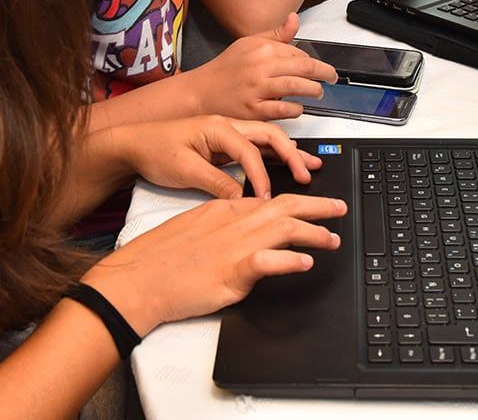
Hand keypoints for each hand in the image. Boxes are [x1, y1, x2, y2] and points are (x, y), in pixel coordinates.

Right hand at [82, 193, 346, 335]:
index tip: (314, 203)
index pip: (268, 199)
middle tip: (340, 208)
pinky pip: (269, 261)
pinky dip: (290, 260)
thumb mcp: (192, 228)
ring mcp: (233, 245)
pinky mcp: (231, 271)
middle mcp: (233, 221)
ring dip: (314, 231)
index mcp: (223, 209)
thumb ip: (220, 227)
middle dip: (317, 205)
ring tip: (333, 238)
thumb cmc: (158, 258)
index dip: (296, 200)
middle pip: (284, 206)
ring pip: (284, 228)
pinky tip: (306, 262)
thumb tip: (243, 235)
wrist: (136, 278)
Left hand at [119, 115, 322, 200]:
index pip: (250, 151)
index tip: (266, 198)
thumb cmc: (153, 150)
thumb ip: (215, 182)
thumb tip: (240, 197)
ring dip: (287, 152)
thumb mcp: (183, 170)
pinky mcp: (221, 144)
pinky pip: (253, 148)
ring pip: (264, 139)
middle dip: (291, 154)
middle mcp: (225, 126)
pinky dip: (272, 156)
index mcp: (217, 127)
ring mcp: (225, 133)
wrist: (131, 143)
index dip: (260, 176)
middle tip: (308, 173)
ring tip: (309, 165)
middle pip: (268, 135)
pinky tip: (284, 164)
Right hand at [182, 12, 336, 119]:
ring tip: (318, 92)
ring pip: (296, 87)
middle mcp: (260, 66)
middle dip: (324, 73)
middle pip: (303, 68)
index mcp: (261, 48)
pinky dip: (295, 109)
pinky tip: (298, 108)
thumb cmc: (226, 70)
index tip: (319, 68)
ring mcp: (257, 88)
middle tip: (331, 78)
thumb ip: (275, 35)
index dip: (313, 61)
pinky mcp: (253, 109)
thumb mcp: (248, 44)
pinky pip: (283, 109)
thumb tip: (294, 19)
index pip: (298, 53)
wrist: (200, 93)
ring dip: (313, 90)